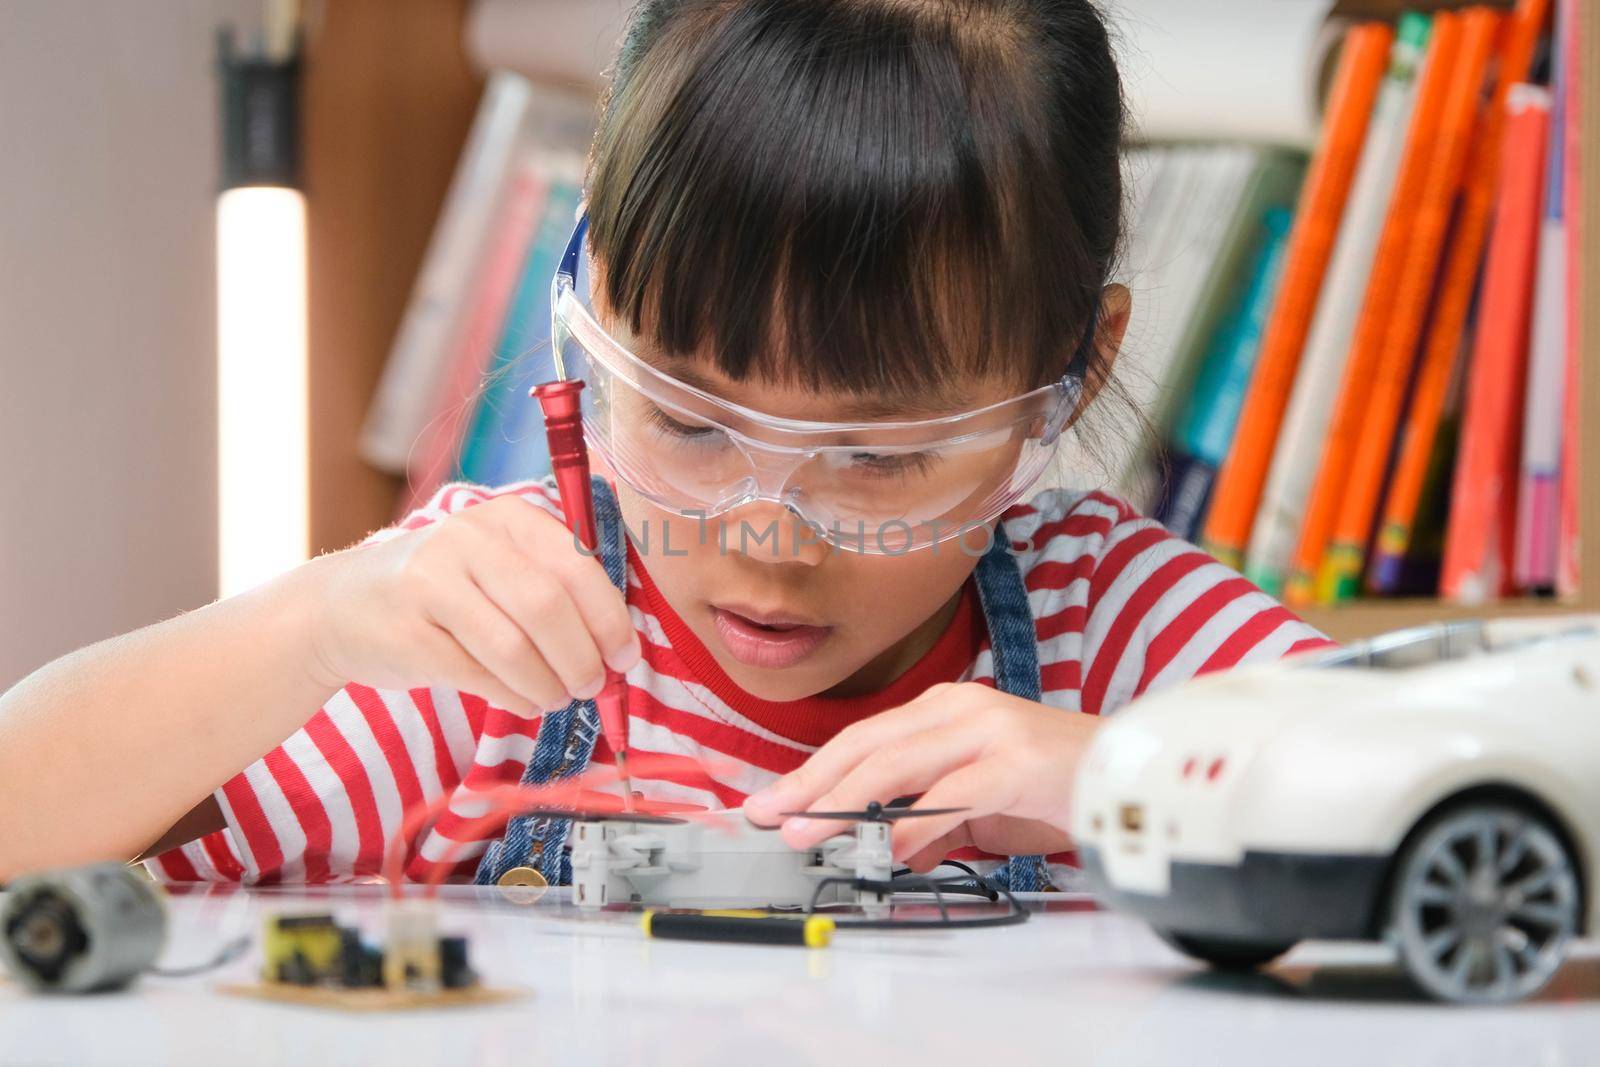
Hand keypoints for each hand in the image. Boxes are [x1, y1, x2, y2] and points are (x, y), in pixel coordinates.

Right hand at [308, 494, 640, 716]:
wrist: (343, 606)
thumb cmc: (446, 593)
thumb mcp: (499, 567)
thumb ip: (555, 590)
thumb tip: (619, 649)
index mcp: (507, 517)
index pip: (576, 566)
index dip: (609, 619)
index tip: (625, 657)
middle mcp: (467, 538)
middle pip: (547, 606)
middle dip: (581, 658)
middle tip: (592, 687)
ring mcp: (430, 581)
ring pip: (513, 647)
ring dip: (548, 684)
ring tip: (556, 698)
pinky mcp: (406, 630)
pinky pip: (478, 675)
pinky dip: (513, 697)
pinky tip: (523, 701)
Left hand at [742, 683, 1099, 869]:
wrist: (1137, 778)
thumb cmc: (1058, 789)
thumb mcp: (983, 806)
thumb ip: (937, 822)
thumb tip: (892, 847)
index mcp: (947, 709)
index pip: (863, 737)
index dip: (813, 770)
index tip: (773, 801)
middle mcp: (960, 709)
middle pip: (865, 744)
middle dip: (810, 782)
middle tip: (769, 815)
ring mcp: (988, 731)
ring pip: (895, 763)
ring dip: (842, 801)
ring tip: (807, 831)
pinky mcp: (1016, 764)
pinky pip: (950, 795)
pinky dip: (912, 822)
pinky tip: (885, 846)